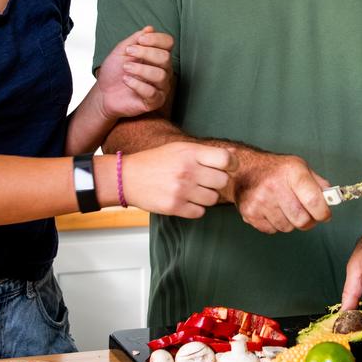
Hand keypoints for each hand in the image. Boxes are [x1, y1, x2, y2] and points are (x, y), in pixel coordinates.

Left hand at [96, 26, 172, 119]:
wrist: (103, 93)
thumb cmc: (114, 72)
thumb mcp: (121, 51)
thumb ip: (135, 39)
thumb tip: (149, 28)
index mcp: (157, 56)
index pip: (168, 43)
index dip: (156, 39)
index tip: (140, 40)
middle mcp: (163, 70)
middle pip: (166, 58)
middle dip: (146, 53)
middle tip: (129, 53)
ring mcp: (160, 87)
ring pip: (161, 75)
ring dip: (141, 69)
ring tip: (126, 68)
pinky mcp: (154, 101)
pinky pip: (152, 93)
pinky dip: (137, 85)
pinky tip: (126, 80)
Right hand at [122, 142, 236, 217]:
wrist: (127, 178)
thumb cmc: (155, 161)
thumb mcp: (180, 149)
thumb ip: (206, 153)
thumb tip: (233, 153)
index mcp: (190, 153)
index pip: (226, 159)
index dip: (231, 164)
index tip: (228, 167)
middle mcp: (187, 171)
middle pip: (222, 181)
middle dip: (216, 182)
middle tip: (204, 180)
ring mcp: (181, 190)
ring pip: (213, 199)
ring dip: (206, 196)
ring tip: (192, 190)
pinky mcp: (174, 207)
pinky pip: (200, 212)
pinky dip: (195, 208)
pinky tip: (185, 200)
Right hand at [230, 150, 331, 232]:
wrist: (244, 169)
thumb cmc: (277, 169)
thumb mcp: (300, 167)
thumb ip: (319, 183)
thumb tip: (333, 199)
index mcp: (293, 172)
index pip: (314, 201)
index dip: (323, 213)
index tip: (324, 214)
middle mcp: (275, 186)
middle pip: (302, 220)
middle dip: (308, 221)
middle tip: (306, 214)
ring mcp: (260, 201)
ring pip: (287, 228)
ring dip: (290, 222)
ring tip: (285, 208)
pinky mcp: (250, 213)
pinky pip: (272, 230)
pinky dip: (275, 224)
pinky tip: (272, 210)